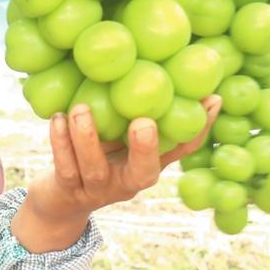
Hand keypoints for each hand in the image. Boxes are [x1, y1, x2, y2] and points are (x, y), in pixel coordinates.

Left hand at [11, 95, 222, 252]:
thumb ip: (133, 113)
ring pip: (95, 168)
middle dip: (146, 148)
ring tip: (81, 109)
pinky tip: (57, 118)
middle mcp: (127, 182)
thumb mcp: (116, 137)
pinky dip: (60, 142)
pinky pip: (65, 167)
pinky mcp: (68, 190)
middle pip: (144, 172)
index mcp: (145, 166)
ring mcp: (98, 189)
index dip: (198, 128)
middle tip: (144, 121)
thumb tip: (154, 67)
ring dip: (87, 137)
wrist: (58, 201)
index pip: (179, 151)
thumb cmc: (92, 157)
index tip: (212, 98)